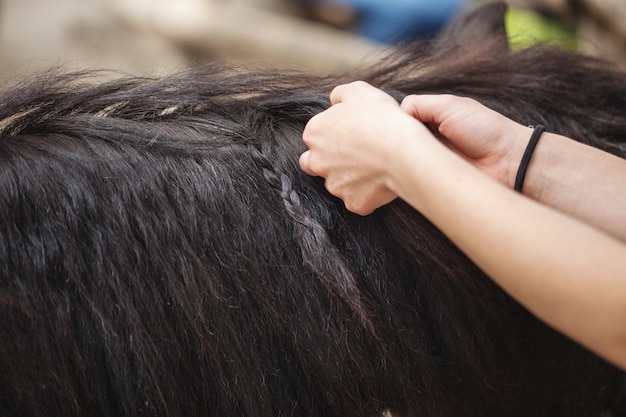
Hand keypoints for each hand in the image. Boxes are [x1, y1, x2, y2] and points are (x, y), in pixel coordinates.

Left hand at [300, 81, 425, 214]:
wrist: (403, 151)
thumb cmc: (381, 119)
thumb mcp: (358, 91)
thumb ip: (340, 95)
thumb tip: (335, 101)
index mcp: (315, 133)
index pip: (315, 135)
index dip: (333, 133)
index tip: (352, 132)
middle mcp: (317, 162)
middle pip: (313, 163)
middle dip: (328, 160)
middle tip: (353, 154)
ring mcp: (335, 185)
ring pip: (336, 183)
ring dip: (349, 177)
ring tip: (373, 167)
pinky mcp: (353, 203)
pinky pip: (358, 199)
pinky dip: (367, 193)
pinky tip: (381, 182)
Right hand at [401, 94, 528, 187]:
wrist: (507, 161)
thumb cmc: (484, 129)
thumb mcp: (449, 106)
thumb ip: (419, 104)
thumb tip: (396, 112)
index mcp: (432, 118)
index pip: (401, 117)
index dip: (395, 120)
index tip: (391, 124)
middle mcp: (428, 138)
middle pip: (399, 138)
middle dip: (395, 139)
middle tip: (398, 141)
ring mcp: (428, 160)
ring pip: (401, 157)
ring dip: (402, 156)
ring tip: (406, 155)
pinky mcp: (430, 180)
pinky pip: (410, 175)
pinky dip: (407, 172)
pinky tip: (409, 169)